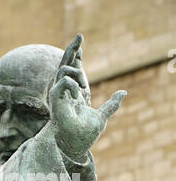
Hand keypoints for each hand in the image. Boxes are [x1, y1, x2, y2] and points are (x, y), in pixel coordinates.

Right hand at [49, 34, 126, 160]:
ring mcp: (59, 93)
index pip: (74, 71)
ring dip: (77, 72)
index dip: (77, 57)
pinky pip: (64, 79)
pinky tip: (78, 93)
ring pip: (64, 68)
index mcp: (75, 95)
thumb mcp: (102, 116)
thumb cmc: (84, 134)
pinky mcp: (55, 96)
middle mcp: (65, 92)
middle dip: (73, 49)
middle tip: (80, 36)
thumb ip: (111, 104)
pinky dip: (73, 83)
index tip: (81, 48)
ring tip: (84, 87)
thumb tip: (123, 93)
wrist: (75, 144)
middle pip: (66, 64)